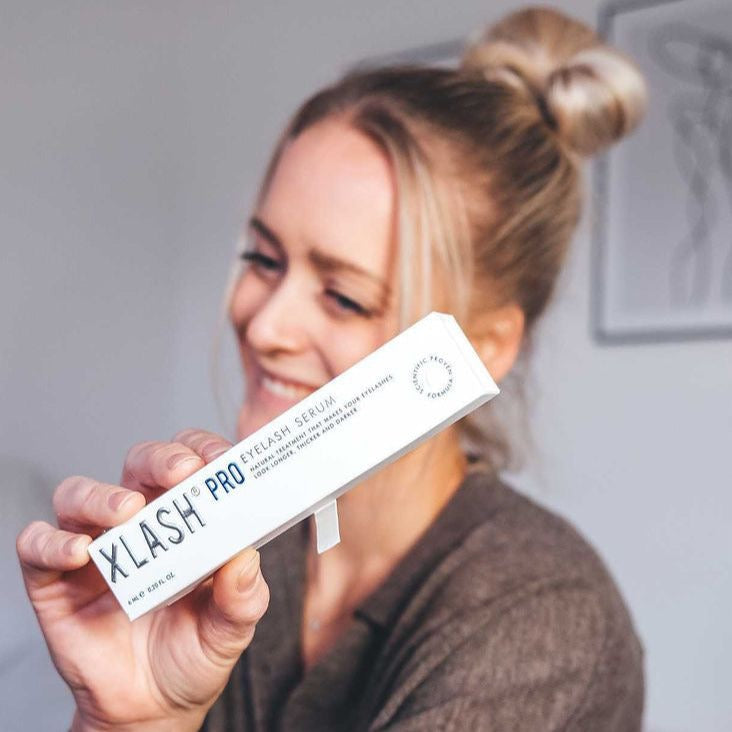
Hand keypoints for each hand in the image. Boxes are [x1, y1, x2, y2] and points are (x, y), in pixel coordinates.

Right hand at [16, 429, 269, 731]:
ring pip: (81, 494)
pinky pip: (37, 545)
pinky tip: (79, 553)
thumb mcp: (232, 628)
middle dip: (160, 459)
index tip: (222, 459)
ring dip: (103, 494)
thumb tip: (245, 558)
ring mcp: (96, 549)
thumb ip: (243, 596)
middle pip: (139, 465)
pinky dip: (51, 541)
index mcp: (186, 520)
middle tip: (181, 472)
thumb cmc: (195, 653)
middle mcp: (139, 523)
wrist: (153, 708)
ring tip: (127, 511)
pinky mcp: (55, 582)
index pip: (190, 462)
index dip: (203, 449)